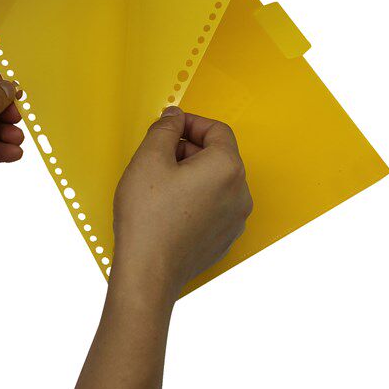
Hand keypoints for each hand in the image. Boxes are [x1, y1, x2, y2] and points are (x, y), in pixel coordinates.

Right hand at [112, 106, 251, 298]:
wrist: (148, 271)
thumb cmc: (148, 217)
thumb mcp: (149, 159)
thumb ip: (165, 129)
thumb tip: (174, 117)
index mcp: (227, 168)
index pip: (217, 130)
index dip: (190, 123)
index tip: (168, 128)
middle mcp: (240, 193)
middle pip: (218, 155)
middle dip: (189, 149)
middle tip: (157, 156)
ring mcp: (235, 219)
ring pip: (216, 181)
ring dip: (191, 174)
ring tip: (160, 184)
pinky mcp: (224, 238)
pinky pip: (214, 205)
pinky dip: (195, 197)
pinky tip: (167, 207)